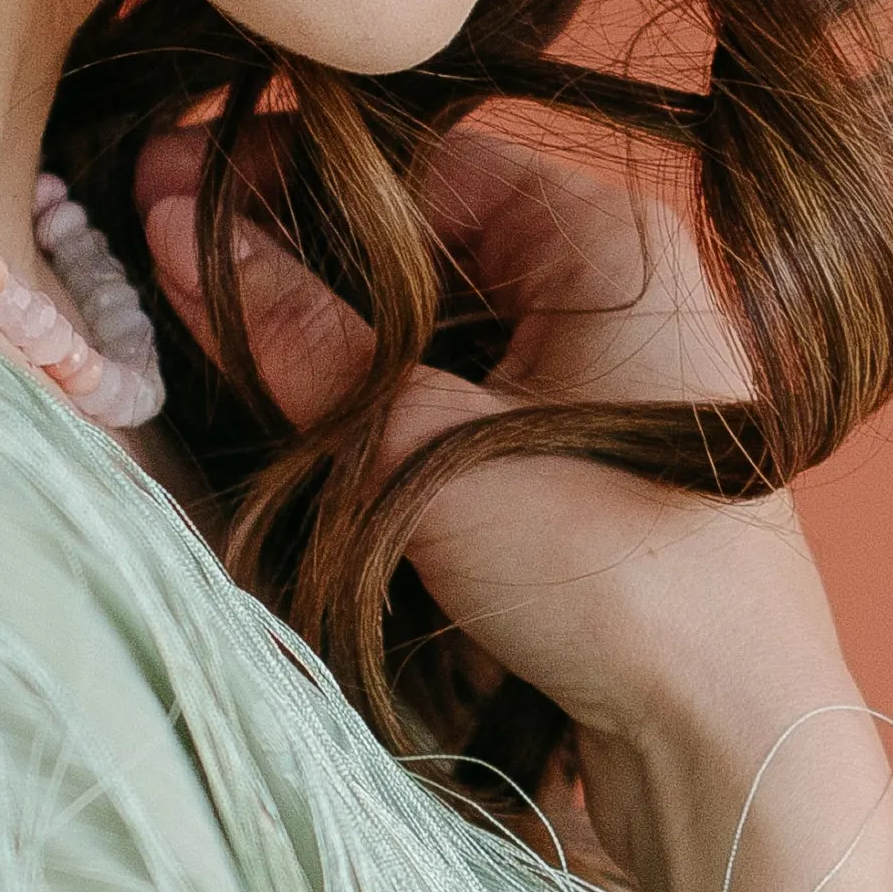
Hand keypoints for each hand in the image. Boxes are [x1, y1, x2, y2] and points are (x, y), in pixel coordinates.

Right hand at [132, 117, 855, 790]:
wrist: (732, 732)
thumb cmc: (611, 570)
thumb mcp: (420, 446)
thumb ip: (296, 335)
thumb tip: (172, 228)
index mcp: (605, 238)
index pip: (413, 158)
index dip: (280, 168)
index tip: (165, 180)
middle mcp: (621, 278)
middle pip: (420, 229)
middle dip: (293, 242)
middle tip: (160, 247)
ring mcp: (614, 362)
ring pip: (438, 309)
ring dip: (330, 318)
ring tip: (206, 317)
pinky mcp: (597, 442)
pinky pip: (469, 375)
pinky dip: (384, 380)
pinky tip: (295, 396)